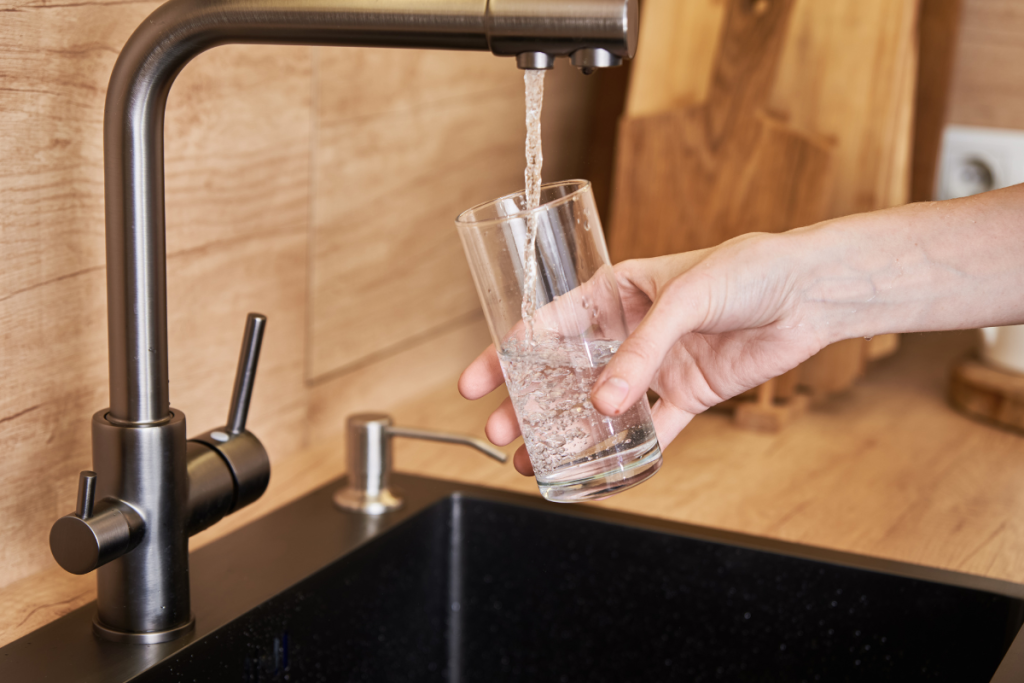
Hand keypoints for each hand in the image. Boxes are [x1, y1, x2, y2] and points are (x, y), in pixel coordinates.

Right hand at [459, 231, 828, 475]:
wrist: (809, 291)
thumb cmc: (747, 269)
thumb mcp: (683, 298)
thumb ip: (641, 351)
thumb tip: (602, 402)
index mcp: (616, 292)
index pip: (549, 324)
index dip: (507, 352)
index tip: (476, 381)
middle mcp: (630, 331)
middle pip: (565, 372)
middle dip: (527, 402)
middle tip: (498, 430)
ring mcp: (656, 365)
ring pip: (600, 407)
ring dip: (569, 433)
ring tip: (533, 460)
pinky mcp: (688, 394)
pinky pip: (652, 430)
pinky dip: (629, 453)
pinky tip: (600, 472)